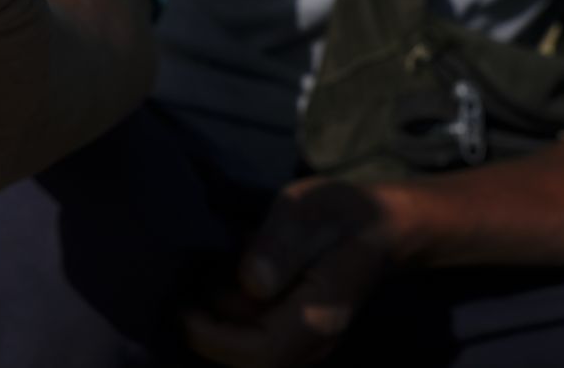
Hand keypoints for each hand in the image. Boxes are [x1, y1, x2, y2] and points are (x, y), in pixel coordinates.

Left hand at [184, 178, 410, 367]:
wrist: (380, 224)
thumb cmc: (340, 212)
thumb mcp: (307, 211)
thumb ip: (280, 245)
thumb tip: (251, 283)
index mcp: (320, 315)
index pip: (260, 353)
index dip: (214, 339)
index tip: (183, 309)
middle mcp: (315, 340)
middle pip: (248, 361)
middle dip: (208, 333)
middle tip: (184, 290)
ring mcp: (308, 341)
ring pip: (249, 353)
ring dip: (216, 326)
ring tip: (198, 282)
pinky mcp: (297, 332)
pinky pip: (257, 341)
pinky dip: (229, 321)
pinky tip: (218, 285)